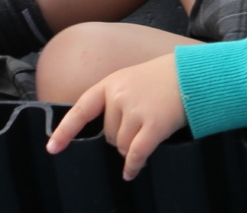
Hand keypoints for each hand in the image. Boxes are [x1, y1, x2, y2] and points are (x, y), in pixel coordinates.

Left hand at [46, 53, 185, 180]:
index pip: (82, 109)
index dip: (65, 131)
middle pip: (107, 134)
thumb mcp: (133, 79)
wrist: (194, 74)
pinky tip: (133, 172)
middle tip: (140, 124)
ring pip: (121, 145)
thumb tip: (110, 135)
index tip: (52, 148)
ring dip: (131, 148)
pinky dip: (133, 165)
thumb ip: (117, 99)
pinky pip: (136, 153)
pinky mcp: (154, 124)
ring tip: (148, 133)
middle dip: (120, 136)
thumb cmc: (165, 78)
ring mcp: (136, 110)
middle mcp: (119, 96)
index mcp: (111, 83)